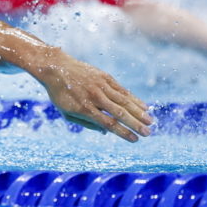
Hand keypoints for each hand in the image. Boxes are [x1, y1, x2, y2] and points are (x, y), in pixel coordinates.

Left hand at [37, 51, 152, 141]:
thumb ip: (87, 124)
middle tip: (148, 133)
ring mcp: (101, 86)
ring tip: (150, 121)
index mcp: (85, 109)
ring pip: (124, 100)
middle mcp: (95, 97)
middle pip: (120, 113)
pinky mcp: (105, 77)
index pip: (109, 124)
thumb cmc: (61, 94)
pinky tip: (143, 106)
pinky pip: (122, 90)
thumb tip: (106, 132)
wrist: (56, 67)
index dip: (123, 132)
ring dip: (139, 112)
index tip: (135, 140)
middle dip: (136, 124)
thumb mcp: (68, 113)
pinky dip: (134, 98)